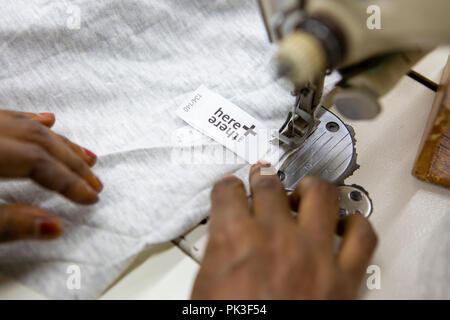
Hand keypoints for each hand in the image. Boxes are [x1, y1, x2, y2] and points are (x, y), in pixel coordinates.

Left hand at [0, 110, 102, 241]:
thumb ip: (8, 224)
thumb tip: (55, 227)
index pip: (38, 161)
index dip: (68, 181)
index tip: (91, 198)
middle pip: (39, 141)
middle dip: (73, 163)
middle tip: (96, 182)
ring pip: (29, 126)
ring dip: (61, 142)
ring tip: (87, 156)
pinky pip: (8, 116)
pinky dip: (32, 120)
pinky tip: (48, 120)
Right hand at [192, 162, 376, 298]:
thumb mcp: (206, 289)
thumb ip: (218, 254)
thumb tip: (225, 239)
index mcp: (234, 241)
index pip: (228, 193)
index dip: (228, 187)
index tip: (231, 188)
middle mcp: (276, 239)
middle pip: (270, 185)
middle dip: (263, 179)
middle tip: (263, 180)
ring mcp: (313, 254)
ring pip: (319, 194)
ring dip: (308, 188)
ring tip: (304, 192)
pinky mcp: (345, 277)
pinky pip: (362, 235)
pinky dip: (356, 224)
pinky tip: (345, 224)